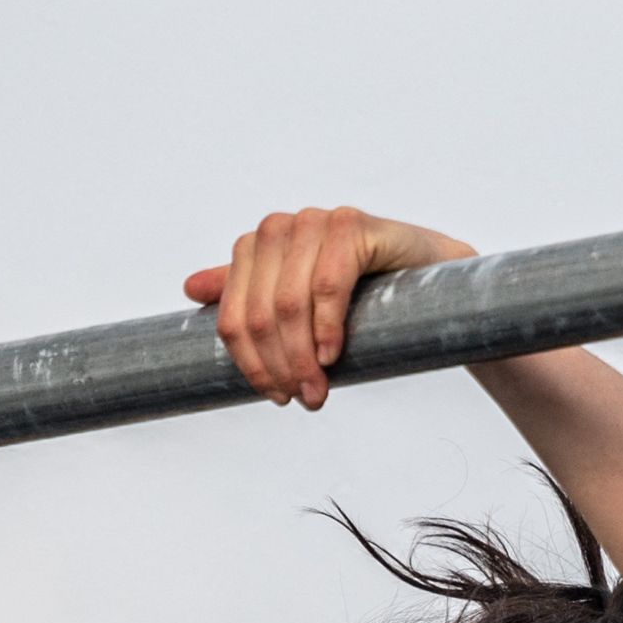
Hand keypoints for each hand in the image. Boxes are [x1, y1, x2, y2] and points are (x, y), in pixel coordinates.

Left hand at [185, 207, 475, 409]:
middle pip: (259, 313)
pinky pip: (327, 285)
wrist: (433, 277)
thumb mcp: (303, 301)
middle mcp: (279, 227)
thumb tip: (189, 289)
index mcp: (257, 245)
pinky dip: (327, 327)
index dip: (251, 363)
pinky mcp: (351, 225)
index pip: (235, 315)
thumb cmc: (367, 293)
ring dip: (302, 356)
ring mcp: (315, 222)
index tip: (275, 396)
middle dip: (279, 365)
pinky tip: (334, 356)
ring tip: (319, 390)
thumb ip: (249, 293)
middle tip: (303, 400)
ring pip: (289, 304)